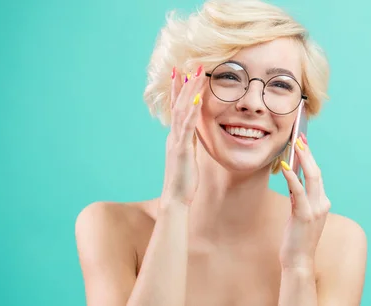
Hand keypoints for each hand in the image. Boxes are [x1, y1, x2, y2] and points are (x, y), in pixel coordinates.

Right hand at [160, 66, 206, 209]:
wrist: (175, 199)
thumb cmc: (183, 181)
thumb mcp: (188, 157)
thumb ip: (190, 143)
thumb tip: (194, 134)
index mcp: (176, 137)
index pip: (177, 109)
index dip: (179, 90)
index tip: (182, 73)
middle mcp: (173, 136)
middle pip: (177, 104)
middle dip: (183, 84)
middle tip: (189, 65)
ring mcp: (176, 141)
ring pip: (181, 111)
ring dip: (189, 91)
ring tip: (195, 74)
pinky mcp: (181, 150)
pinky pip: (187, 127)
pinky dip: (191, 112)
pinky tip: (197, 99)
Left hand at [279, 134, 331, 269]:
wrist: (299, 261)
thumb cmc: (297, 239)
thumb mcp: (300, 214)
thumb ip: (300, 198)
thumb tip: (293, 179)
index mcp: (323, 203)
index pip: (317, 176)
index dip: (310, 158)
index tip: (304, 143)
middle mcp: (323, 204)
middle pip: (316, 172)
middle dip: (308, 153)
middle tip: (300, 137)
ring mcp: (315, 209)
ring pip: (312, 177)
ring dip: (304, 159)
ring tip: (296, 145)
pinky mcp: (304, 215)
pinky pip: (299, 192)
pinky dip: (292, 178)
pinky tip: (286, 167)